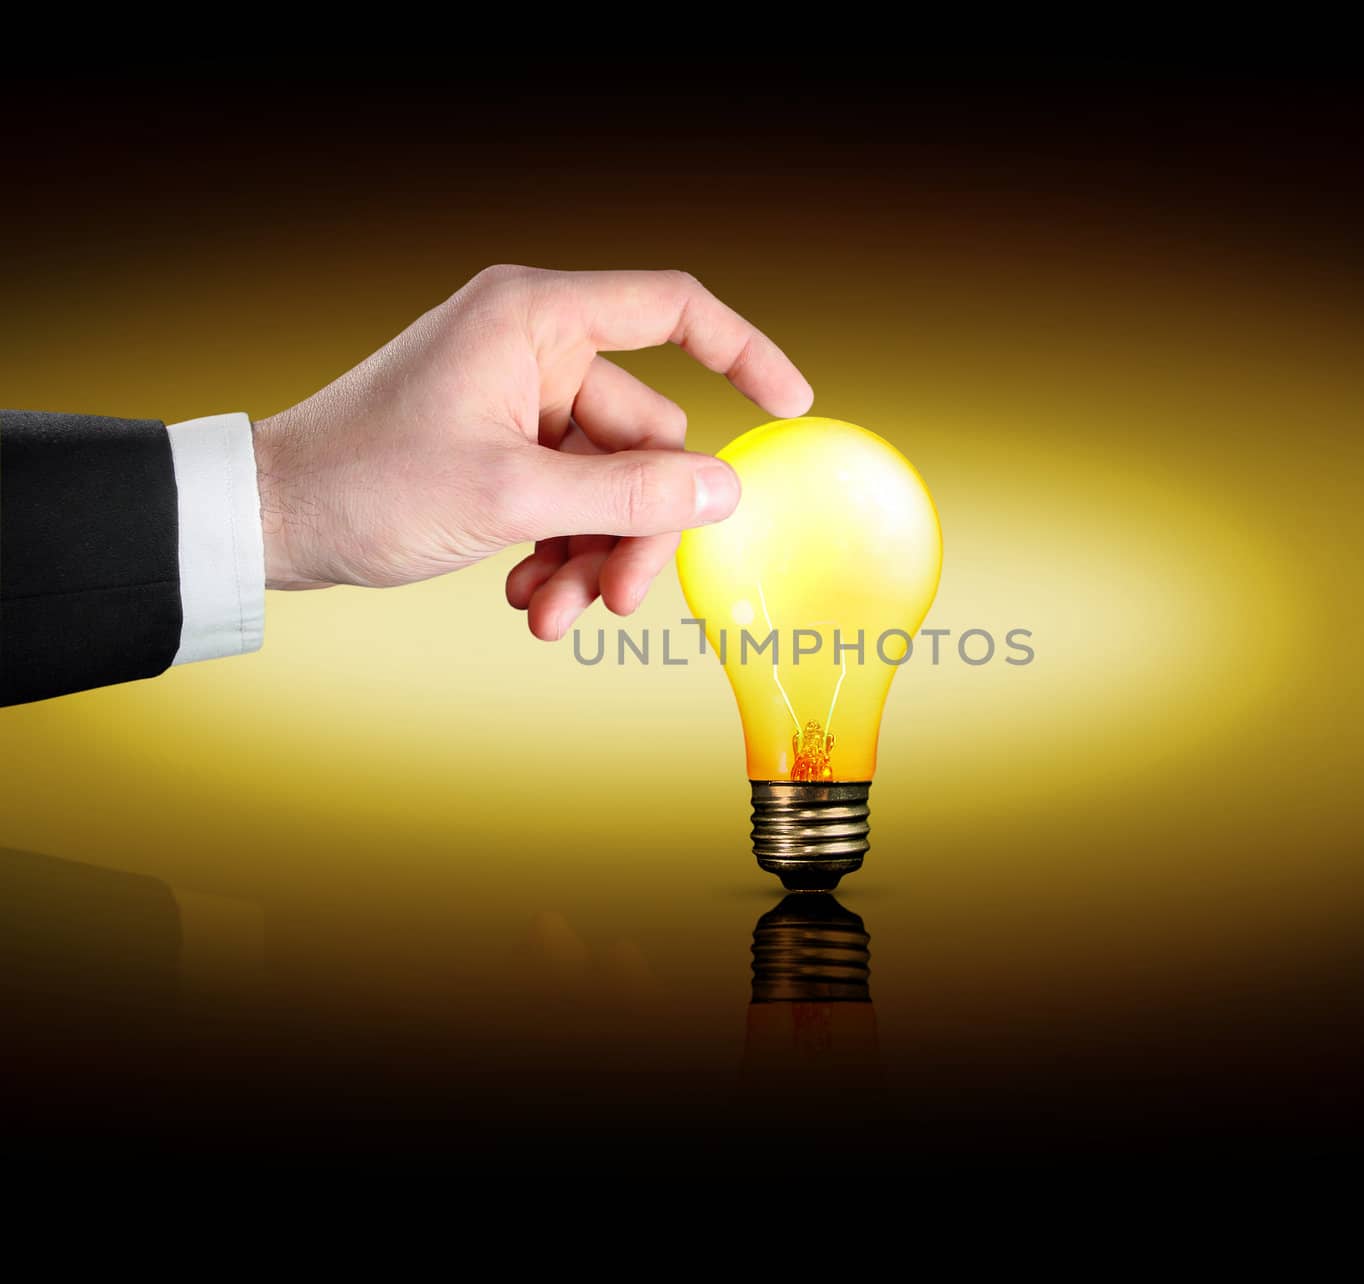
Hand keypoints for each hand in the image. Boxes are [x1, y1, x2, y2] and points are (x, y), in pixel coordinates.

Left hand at [252, 266, 811, 637]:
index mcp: (535, 319)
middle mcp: (533, 349)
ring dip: (590, 552)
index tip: (791, 406)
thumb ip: (628, 491)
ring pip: (607, 481)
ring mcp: (517, 401)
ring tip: (551, 611)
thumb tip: (726, 490)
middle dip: (632, 526)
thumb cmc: (366, 482)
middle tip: (614, 599)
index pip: (674, 309)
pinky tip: (528, 593)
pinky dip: (558, 549)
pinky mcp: (501, 446)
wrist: (272, 520)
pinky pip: (567, 498)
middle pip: (644, 434)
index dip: (744, 353)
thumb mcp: (511, 495)